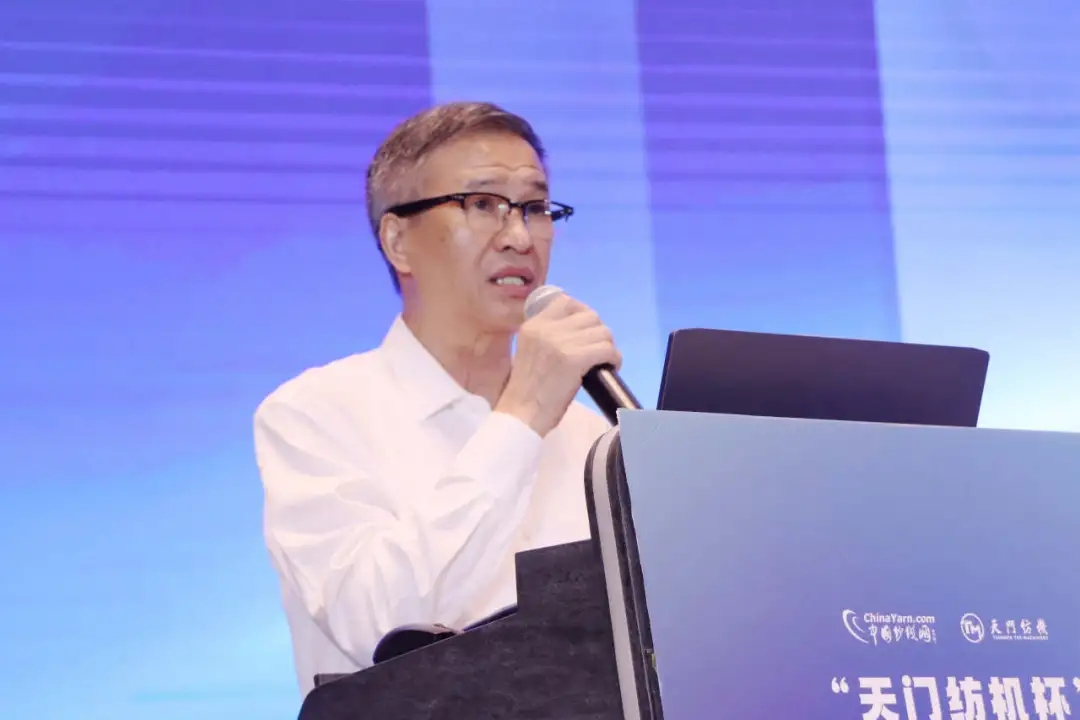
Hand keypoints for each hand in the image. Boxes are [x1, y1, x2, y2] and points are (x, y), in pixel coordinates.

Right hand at [496, 294, 620, 436]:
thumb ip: (547, 337)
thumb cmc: (525, 390)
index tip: (587, 330)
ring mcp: (561, 342)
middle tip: (597, 350)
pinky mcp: (575, 359)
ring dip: (608, 346)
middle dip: (598, 332)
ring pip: (602, 332)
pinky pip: (606, 349)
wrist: (521, 414)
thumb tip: (577, 330)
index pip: (566, 302)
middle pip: (589, 316)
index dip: (583, 314)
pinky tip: (611, 367)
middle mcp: (546, 328)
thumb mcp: (528, 351)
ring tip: (604, 360)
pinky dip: (614, 358)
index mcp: (533, 325)